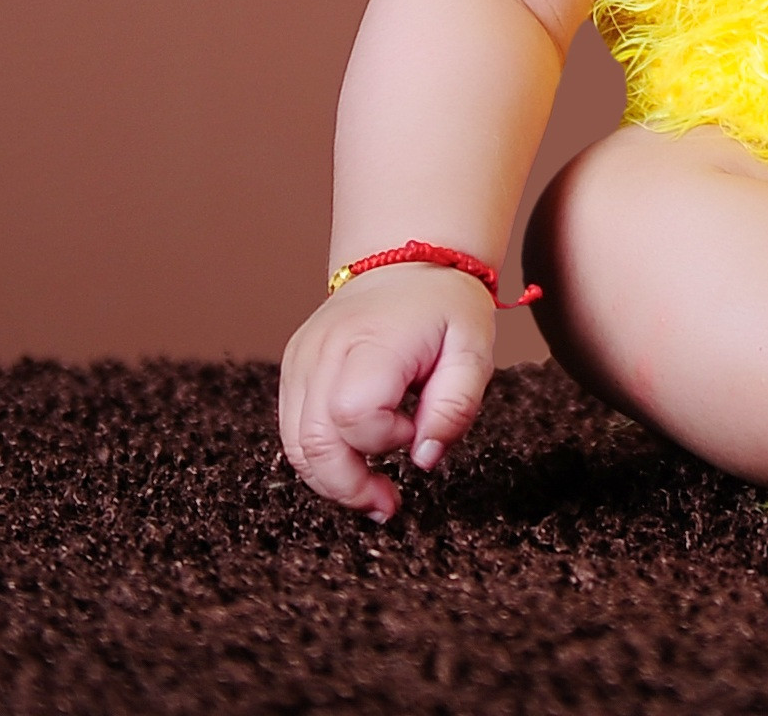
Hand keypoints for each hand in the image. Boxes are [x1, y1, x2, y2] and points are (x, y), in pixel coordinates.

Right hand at [278, 264, 497, 517]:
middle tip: (387, 505)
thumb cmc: (445, 306)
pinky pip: (293, 430)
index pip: (354, 415)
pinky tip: (353, 462)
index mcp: (369, 340)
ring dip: (331, 481)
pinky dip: (319, 458)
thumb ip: (456, 407)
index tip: (416, 430)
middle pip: (312, 442)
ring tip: (373, 493)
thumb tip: (424, 459)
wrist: (408, 262)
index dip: (385, 440)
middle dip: (348, 486)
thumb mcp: (474, 349)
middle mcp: (322, 350)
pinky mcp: (294, 370)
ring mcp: (300, 359)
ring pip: (295, 445)